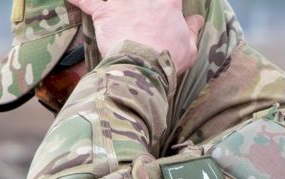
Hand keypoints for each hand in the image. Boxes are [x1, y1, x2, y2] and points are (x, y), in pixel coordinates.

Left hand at [68, 0, 203, 74]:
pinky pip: (87, 1)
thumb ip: (192, 29)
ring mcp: (122, 2)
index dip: (169, 1)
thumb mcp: (189, 47)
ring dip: (114, 1)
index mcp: (168, 1)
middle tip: (139, 12)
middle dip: (141, 2)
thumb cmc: (168, 58)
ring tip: (115, 5)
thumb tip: (197, 19)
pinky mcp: (104, 12)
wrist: (143, 67)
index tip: (169, 5)